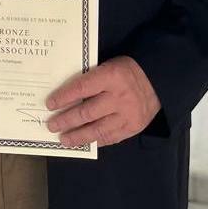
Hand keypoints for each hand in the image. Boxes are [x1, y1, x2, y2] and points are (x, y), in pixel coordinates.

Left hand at [44, 56, 160, 146]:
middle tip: (52, 125)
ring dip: (78, 136)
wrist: (157, 81)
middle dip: (66, 120)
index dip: (63, 97)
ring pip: (97, 129)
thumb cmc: (126, 71)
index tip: (49, 104)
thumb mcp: (108, 66)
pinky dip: (96, 140)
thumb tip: (66, 96)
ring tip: (64, 139)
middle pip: (87, 112)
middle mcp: (119, 97)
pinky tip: (84, 142)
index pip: (81, 88)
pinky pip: (110, 137)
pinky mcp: (133, 127)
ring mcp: (127, 115)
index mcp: (111, 77)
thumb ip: (91, 79)